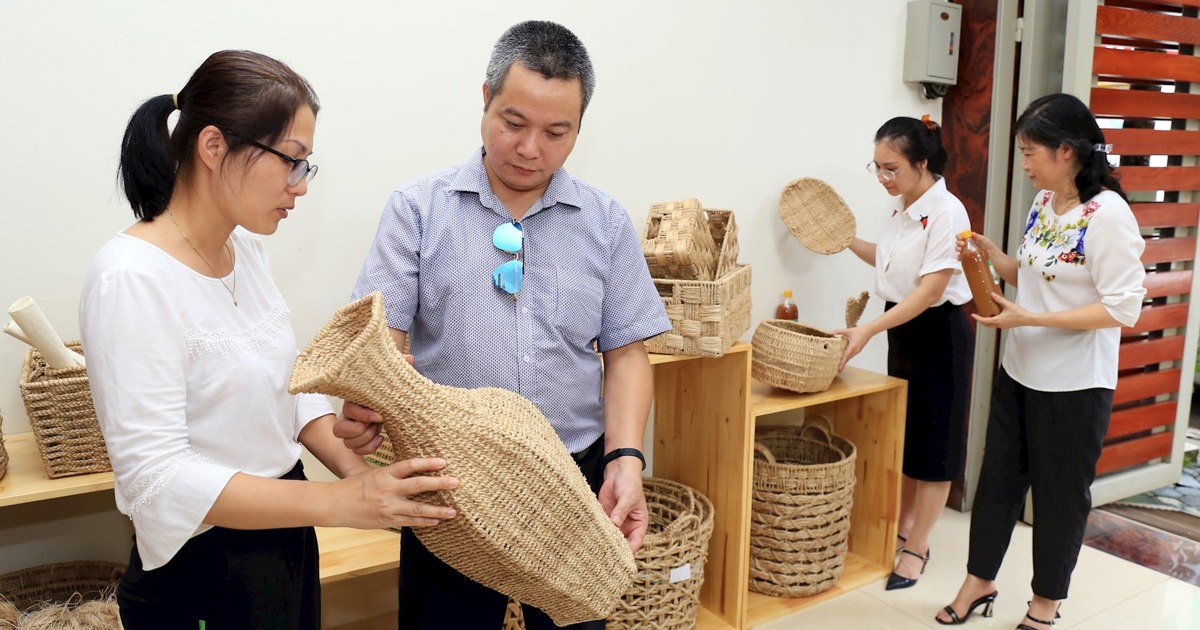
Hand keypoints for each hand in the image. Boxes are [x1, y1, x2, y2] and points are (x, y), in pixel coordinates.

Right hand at [335, 457, 457, 528]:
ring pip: (417, 509)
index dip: (427, 463)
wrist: (334, 505)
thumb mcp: (370, 473)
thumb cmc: (352, 487)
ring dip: (437, 510)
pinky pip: (409, 522)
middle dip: (439, 484)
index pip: (409, 465)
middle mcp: (388, 489)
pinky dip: (424, 522)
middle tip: (456, 483)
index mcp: (384, 474)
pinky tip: (436, 522)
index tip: (443, 462)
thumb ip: (389, 473)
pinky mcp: (386, 521)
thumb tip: (409, 469)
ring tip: (453, 511)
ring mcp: (388, 507)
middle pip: (418, 485)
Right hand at [336, 400, 383, 454]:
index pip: (348, 410)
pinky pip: (357, 451)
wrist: (387, 409)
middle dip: (364, 429)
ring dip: (368, 437)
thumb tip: (378, 417)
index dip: (365, 416)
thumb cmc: (382, 402)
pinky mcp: (356, 444)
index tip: (380, 417)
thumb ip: (374, 402)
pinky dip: (370, 447)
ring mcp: (348, 434)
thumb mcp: (378, 398)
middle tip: (376, 423)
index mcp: (348, 405)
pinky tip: (379, 438)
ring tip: (376, 428)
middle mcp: (344, 420)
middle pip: (340, 431)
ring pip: (348, 444)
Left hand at [598, 459, 647, 551]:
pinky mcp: (605, 517)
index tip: (622, 555)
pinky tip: (591, 534)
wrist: (619, 472)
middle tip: (605, 554)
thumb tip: (615, 523)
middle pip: (623, 542)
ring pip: (611, 536)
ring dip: (604, 540)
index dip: (630, 549)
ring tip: (596, 546)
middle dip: (615, 548)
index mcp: (639, 523)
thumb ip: (621, 511)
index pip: (636, 541)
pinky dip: (597, 530)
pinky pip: (601, 527)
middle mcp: (628, 526)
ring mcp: (616, 522)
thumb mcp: (628, 498)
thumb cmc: (630, 484)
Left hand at [829, 326, 872, 370]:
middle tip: (837, 370)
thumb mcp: (848, 330)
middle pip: (848, 359)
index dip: (842, 362)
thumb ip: (839, 331)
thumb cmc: (860, 330)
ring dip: (845, 362)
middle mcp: (856, 350)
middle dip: (842, 364)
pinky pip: (852, 355)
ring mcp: (857, 350)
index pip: (846, 356)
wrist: (869, 331)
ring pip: (850, 357)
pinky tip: (844, 359)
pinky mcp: (858, 350)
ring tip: (839, 367)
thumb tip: (831, 333)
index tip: (839, 368)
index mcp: (853, 346)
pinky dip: (847, 358)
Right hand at [955, 231, 1002, 260]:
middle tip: (961, 244)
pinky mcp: (971, 263)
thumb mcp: (989, 244)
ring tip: (959, 250)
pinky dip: (959, 258)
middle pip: (962, 243)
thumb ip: (981, 239)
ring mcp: (972, 255)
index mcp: (978, 242)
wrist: (1001, 266)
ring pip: (961, 250)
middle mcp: (974, 248)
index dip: (961, 236)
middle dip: (958, 242)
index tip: (961, 238)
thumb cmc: (997, 255)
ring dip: (957, 249)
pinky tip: (959, 258)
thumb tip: (972, 233)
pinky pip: (963, 259)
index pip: (966, 236)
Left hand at [972, 292, 1026, 328]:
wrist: (1028, 319)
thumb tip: (992, 294)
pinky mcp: (1006, 326)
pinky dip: (992, 321)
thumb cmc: (1019, 313)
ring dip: (986, 321)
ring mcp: (1003, 326)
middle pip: (986, 324)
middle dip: (980, 320)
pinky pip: (996, 325)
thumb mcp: (1008, 304)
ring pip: (991, 325)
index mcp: (998, 321)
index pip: (984, 321)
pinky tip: (994, 316)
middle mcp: (999, 325)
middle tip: (977, 315)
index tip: (973, 315)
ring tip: (984, 315)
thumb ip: (999, 299)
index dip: (977, 318)